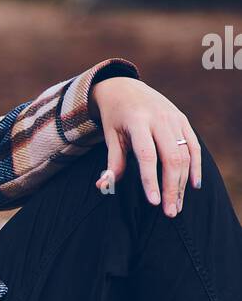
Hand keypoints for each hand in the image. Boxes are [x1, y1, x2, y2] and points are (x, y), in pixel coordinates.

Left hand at [89, 76, 201, 216]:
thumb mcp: (110, 136)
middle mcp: (159, 118)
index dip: (151, 180)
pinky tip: (193, 186)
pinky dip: (196, 167)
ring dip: (183, 183)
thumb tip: (103, 186)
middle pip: (171, 158)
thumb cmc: (115, 118)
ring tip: (177, 205)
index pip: (147, 155)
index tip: (154, 203)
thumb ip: (113, 162)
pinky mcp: (183, 120)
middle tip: (169, 213)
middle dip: (171, 188)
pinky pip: (193, 146)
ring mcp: (174, 118)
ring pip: (184, 154)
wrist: (125, 88)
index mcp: (137, 121)